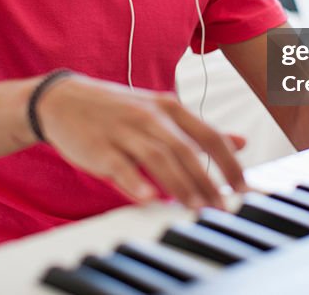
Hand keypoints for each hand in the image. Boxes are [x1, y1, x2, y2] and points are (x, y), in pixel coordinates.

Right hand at [35, 73, 246, 209]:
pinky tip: (150, 199)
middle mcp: (150, 116)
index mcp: (169, 107)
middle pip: (186, 150)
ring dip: (179, 184)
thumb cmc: (118, 111)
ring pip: (158, 157)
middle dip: (208, 181)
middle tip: (223, 208)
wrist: (63, 100)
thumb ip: (200, 131)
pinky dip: (136, 183)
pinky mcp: (100, 147)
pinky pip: (121, 166)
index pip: (209, 135)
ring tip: (195, 208)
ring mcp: (124, 130)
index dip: (230, 163)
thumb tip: (241, 143)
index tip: (245, 189)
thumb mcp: (162, 113)